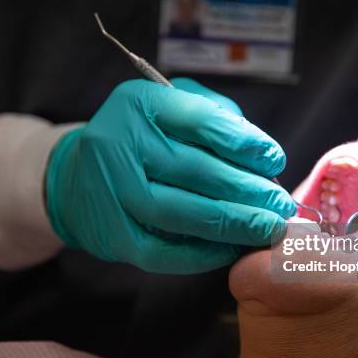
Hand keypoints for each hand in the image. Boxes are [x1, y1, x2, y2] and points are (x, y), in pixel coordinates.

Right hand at [45, 78, 295, 273]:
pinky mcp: (112, 234)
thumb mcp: (168, 107)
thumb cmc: (137, 139)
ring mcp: (112, 192)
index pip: (201, 120)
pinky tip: (230, 249)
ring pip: (183, 213)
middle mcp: (119, 143)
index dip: (245, 143)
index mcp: (139, 103)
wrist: (75, 178)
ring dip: (233, 224)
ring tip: (267, 228)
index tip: (275, 161)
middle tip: (281, 204)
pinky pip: (164, 251)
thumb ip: (213, 115)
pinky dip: (202, 254)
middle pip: (196, 171)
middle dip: (249, 190)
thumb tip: (260, 154)